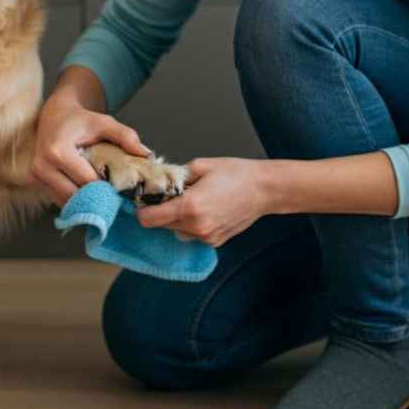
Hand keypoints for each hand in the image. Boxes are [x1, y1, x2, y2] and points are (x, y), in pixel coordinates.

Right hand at [31, 95, 151, 205]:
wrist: (54, 116)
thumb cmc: (80, 120)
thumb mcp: (104, 122)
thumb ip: (126, 136)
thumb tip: (146, 155)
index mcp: (58, 151)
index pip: (87, 181)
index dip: (107, 187)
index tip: (122, 189)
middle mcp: (43, 167)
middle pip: (75, 196)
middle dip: (96, 198)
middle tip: (115, 198)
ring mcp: (37, 177)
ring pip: (66, 202)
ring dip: (85, 202)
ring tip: (103, 196)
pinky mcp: (36, 183)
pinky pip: (59, 200)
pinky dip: (75, 200)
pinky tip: (88, 194)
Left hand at [136, 157, 270, 246]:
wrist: (265, 189)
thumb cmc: (237, 174)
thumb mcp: (201, 166)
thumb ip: (175, 176)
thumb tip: (159, 181)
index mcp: (189, 207)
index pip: (149, 219)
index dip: (144, 209)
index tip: (147, 200)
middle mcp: (196, 227)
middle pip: (161, 225)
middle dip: (161, 211)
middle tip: (172, 195)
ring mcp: (206, 237)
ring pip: (176, 230)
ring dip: (176, 218)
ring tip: (192, 201)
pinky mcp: (215, 241)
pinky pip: (192, 234)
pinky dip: (192, 224)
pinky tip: (205, 209)